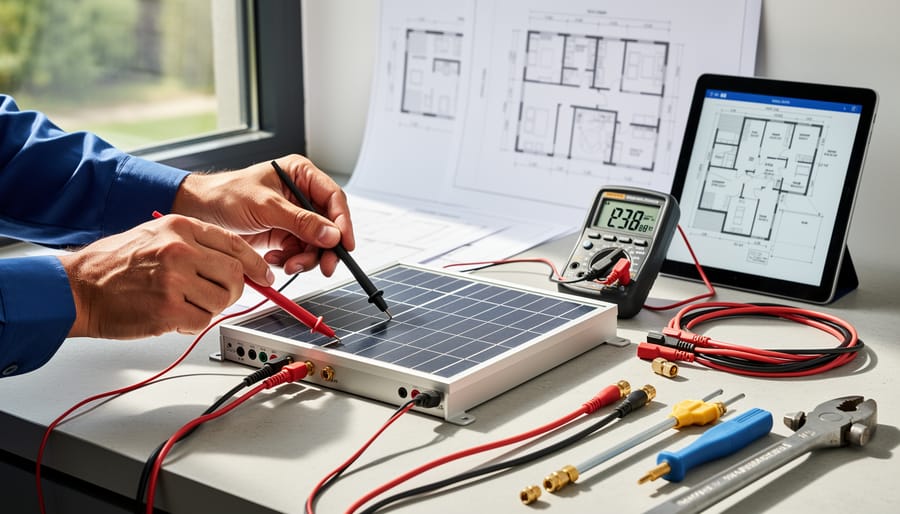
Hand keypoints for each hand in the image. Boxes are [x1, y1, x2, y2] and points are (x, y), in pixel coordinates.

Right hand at [58, 215, 273, 338]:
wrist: (77, 288)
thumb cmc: (114, 265)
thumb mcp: (156, 236)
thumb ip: (195, 245)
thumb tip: (235, 262)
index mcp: (180, 227)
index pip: (235, 244)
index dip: (255, 263)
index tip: (264, 276)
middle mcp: (180, 250)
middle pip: (235, 273)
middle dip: (235, 289)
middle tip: (222, 296)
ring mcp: (174, 280)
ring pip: (222, 300)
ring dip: (210, 308)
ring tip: (185, 304)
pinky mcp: (168, 309)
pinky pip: (202, 321)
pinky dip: (192, 324)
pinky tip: (173, 317)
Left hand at [171, 154, 352, 276]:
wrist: (200, 212)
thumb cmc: (226, 195)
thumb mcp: (266, 206)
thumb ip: (301, 221)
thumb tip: (331, 234)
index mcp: (301, 175)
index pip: (333, 199)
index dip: (343, 222)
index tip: (345, 244)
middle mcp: (301, 195)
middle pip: (329, 225)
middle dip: (325, 248)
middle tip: (324, 267)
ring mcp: (294, 217)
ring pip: (316, 243)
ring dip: (305, 258)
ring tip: (287, 263)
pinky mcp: (284, 234)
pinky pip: (299, 253)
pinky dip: (290, 260)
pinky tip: (273, 257)